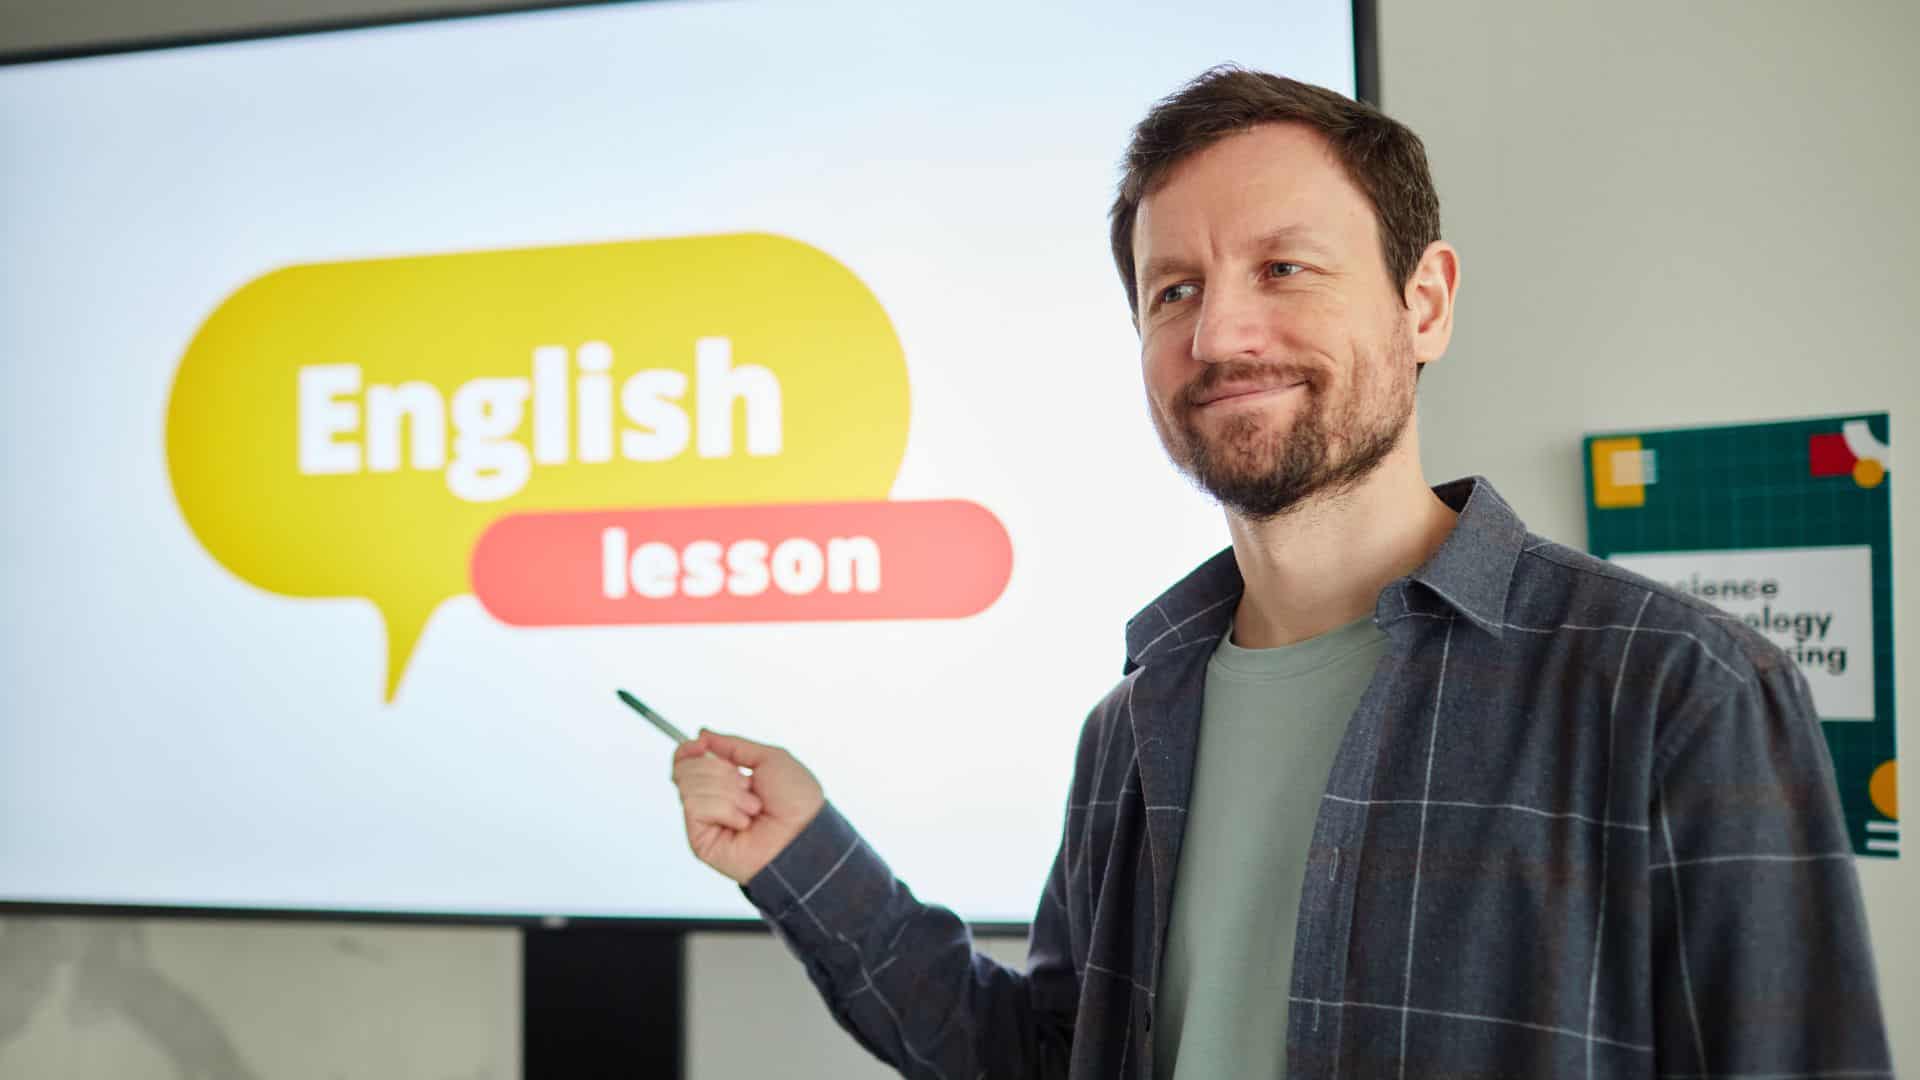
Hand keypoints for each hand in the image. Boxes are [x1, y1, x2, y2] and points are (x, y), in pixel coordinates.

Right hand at [670, 729, 825, 884]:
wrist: (805, 835)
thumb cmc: (797, 801)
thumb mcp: (769, 758)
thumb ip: (733, 745)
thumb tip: (703, 734)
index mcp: (727, 781)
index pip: (687, 761)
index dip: (687, 750)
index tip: (699, 743)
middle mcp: (713, 800)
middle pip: (685, 769)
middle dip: (720, 771)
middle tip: (747, 785)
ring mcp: (705, 821)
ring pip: (689, 784)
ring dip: (728, 791)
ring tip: (752, 807)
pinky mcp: (700, 840)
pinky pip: (695, 805)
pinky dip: (724, 808)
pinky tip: (743, 822)